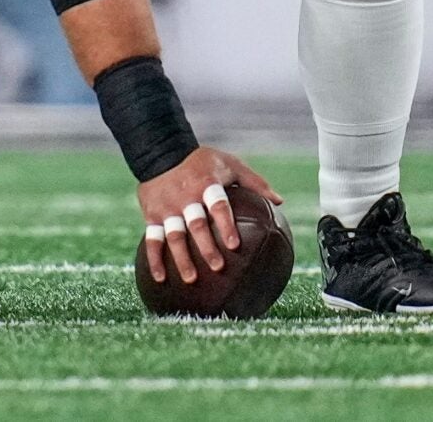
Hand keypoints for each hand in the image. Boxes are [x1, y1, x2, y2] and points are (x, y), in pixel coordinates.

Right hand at [137, 147, 278, 286]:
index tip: (234, 245)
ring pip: (173, 235)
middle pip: (195, 224)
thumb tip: (280, 202)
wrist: (159, 153)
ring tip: (191, 279)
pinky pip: (152, 239)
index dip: (225, 225)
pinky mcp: (152, 215)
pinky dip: (155, 259)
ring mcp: (166, 208)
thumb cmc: (202, 163)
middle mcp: (185, 197)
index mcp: (206, 183)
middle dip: (206, 247)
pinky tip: (161, 278)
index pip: (218, 206)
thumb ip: (254, 182)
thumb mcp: (229, 163)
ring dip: (181, 258)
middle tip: (217, 267)